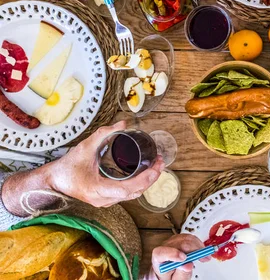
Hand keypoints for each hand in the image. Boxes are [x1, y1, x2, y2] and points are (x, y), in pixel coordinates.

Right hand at [48, 121, 164, 207]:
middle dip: (151, 178)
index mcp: (98, 189)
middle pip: (134, 193)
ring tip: (156, 166)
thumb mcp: (84, 147)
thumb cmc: (66, 167)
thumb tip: (122, 123)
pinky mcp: (106, 200)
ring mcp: (105, 202)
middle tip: (161, 162)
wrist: (53, 181)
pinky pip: (127, 195)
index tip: (155, 167)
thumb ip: (104, 134)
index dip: (145, 179)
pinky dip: (138, 184)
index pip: (127, 189)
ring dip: (147, 181)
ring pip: (132, 195)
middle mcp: (103, 200)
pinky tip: (145, 174)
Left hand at [151, 234, 204, 279]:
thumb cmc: (171, 276)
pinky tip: (202, 250)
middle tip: (202, 258)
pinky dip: (198, 243)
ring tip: (204, 256)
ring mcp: (172, 242)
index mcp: (158, 259)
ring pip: (186, 239)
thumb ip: (181, 274)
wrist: (172, 272)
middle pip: (178, 244)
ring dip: (198, 246)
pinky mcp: (180, 239)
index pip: (161, 253)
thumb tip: (188, 265)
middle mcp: (164, 248)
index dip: (173, 254)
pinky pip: (190, 237)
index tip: (184, 258)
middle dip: (193, 250)